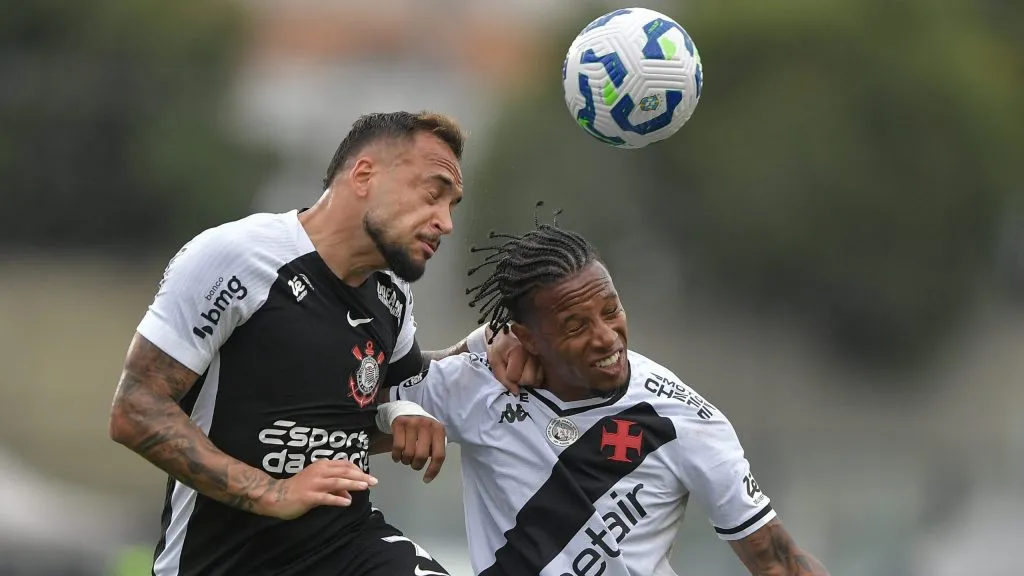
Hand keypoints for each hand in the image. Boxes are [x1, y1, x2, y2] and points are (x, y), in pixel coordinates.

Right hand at [257, 459, 375, 519]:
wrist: (277, 495)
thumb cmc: (299, 488)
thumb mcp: (318, 484)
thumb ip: (334, 486)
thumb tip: (349, 494)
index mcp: (322, 465)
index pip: (345, 464)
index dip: (358, 470)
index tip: (368, 477)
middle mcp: (319, 472)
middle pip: (344, 471)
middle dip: (361, 476)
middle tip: (374, 481)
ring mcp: (314, 483)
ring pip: (337, 482)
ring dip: (352, 484)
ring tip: (365, 487)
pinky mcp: (309, 496)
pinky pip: (326, 497)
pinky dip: (337, 499)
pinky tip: (347, 502)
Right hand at [390, 415, 446, 483]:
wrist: (406, 411)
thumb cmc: (422, 429)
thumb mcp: (433, 436)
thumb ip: (435, 450)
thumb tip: (431, 471)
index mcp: (439, 430)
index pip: (439, 455)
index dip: (433, 470)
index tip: (426, 479)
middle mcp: (427, 425)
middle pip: (422, 456)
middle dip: (417, 465)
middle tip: (414, 464)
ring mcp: (412, 423)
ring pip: (409, 453)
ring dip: (406, 461)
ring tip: (406, 458)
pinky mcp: (399, 424)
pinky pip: (397, 448)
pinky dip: (397, 457)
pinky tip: (398, 456)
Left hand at [487, 328, 543, 393]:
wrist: (508, 333)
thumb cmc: (500, 347)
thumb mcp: (495, 360)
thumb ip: (502, 377)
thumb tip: (516, 392)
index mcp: (518, 351)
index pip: (515, 376)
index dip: (509, 377)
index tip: (506, 370)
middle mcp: (533, 353)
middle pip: (529, 379)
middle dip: (520, 380)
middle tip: (515, 373)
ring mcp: (541, 356)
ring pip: (538, 379)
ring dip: (529, 380)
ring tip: (522, 372)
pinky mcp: (545, 359)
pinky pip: (542, 376)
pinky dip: (535, 377)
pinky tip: (529, 372)